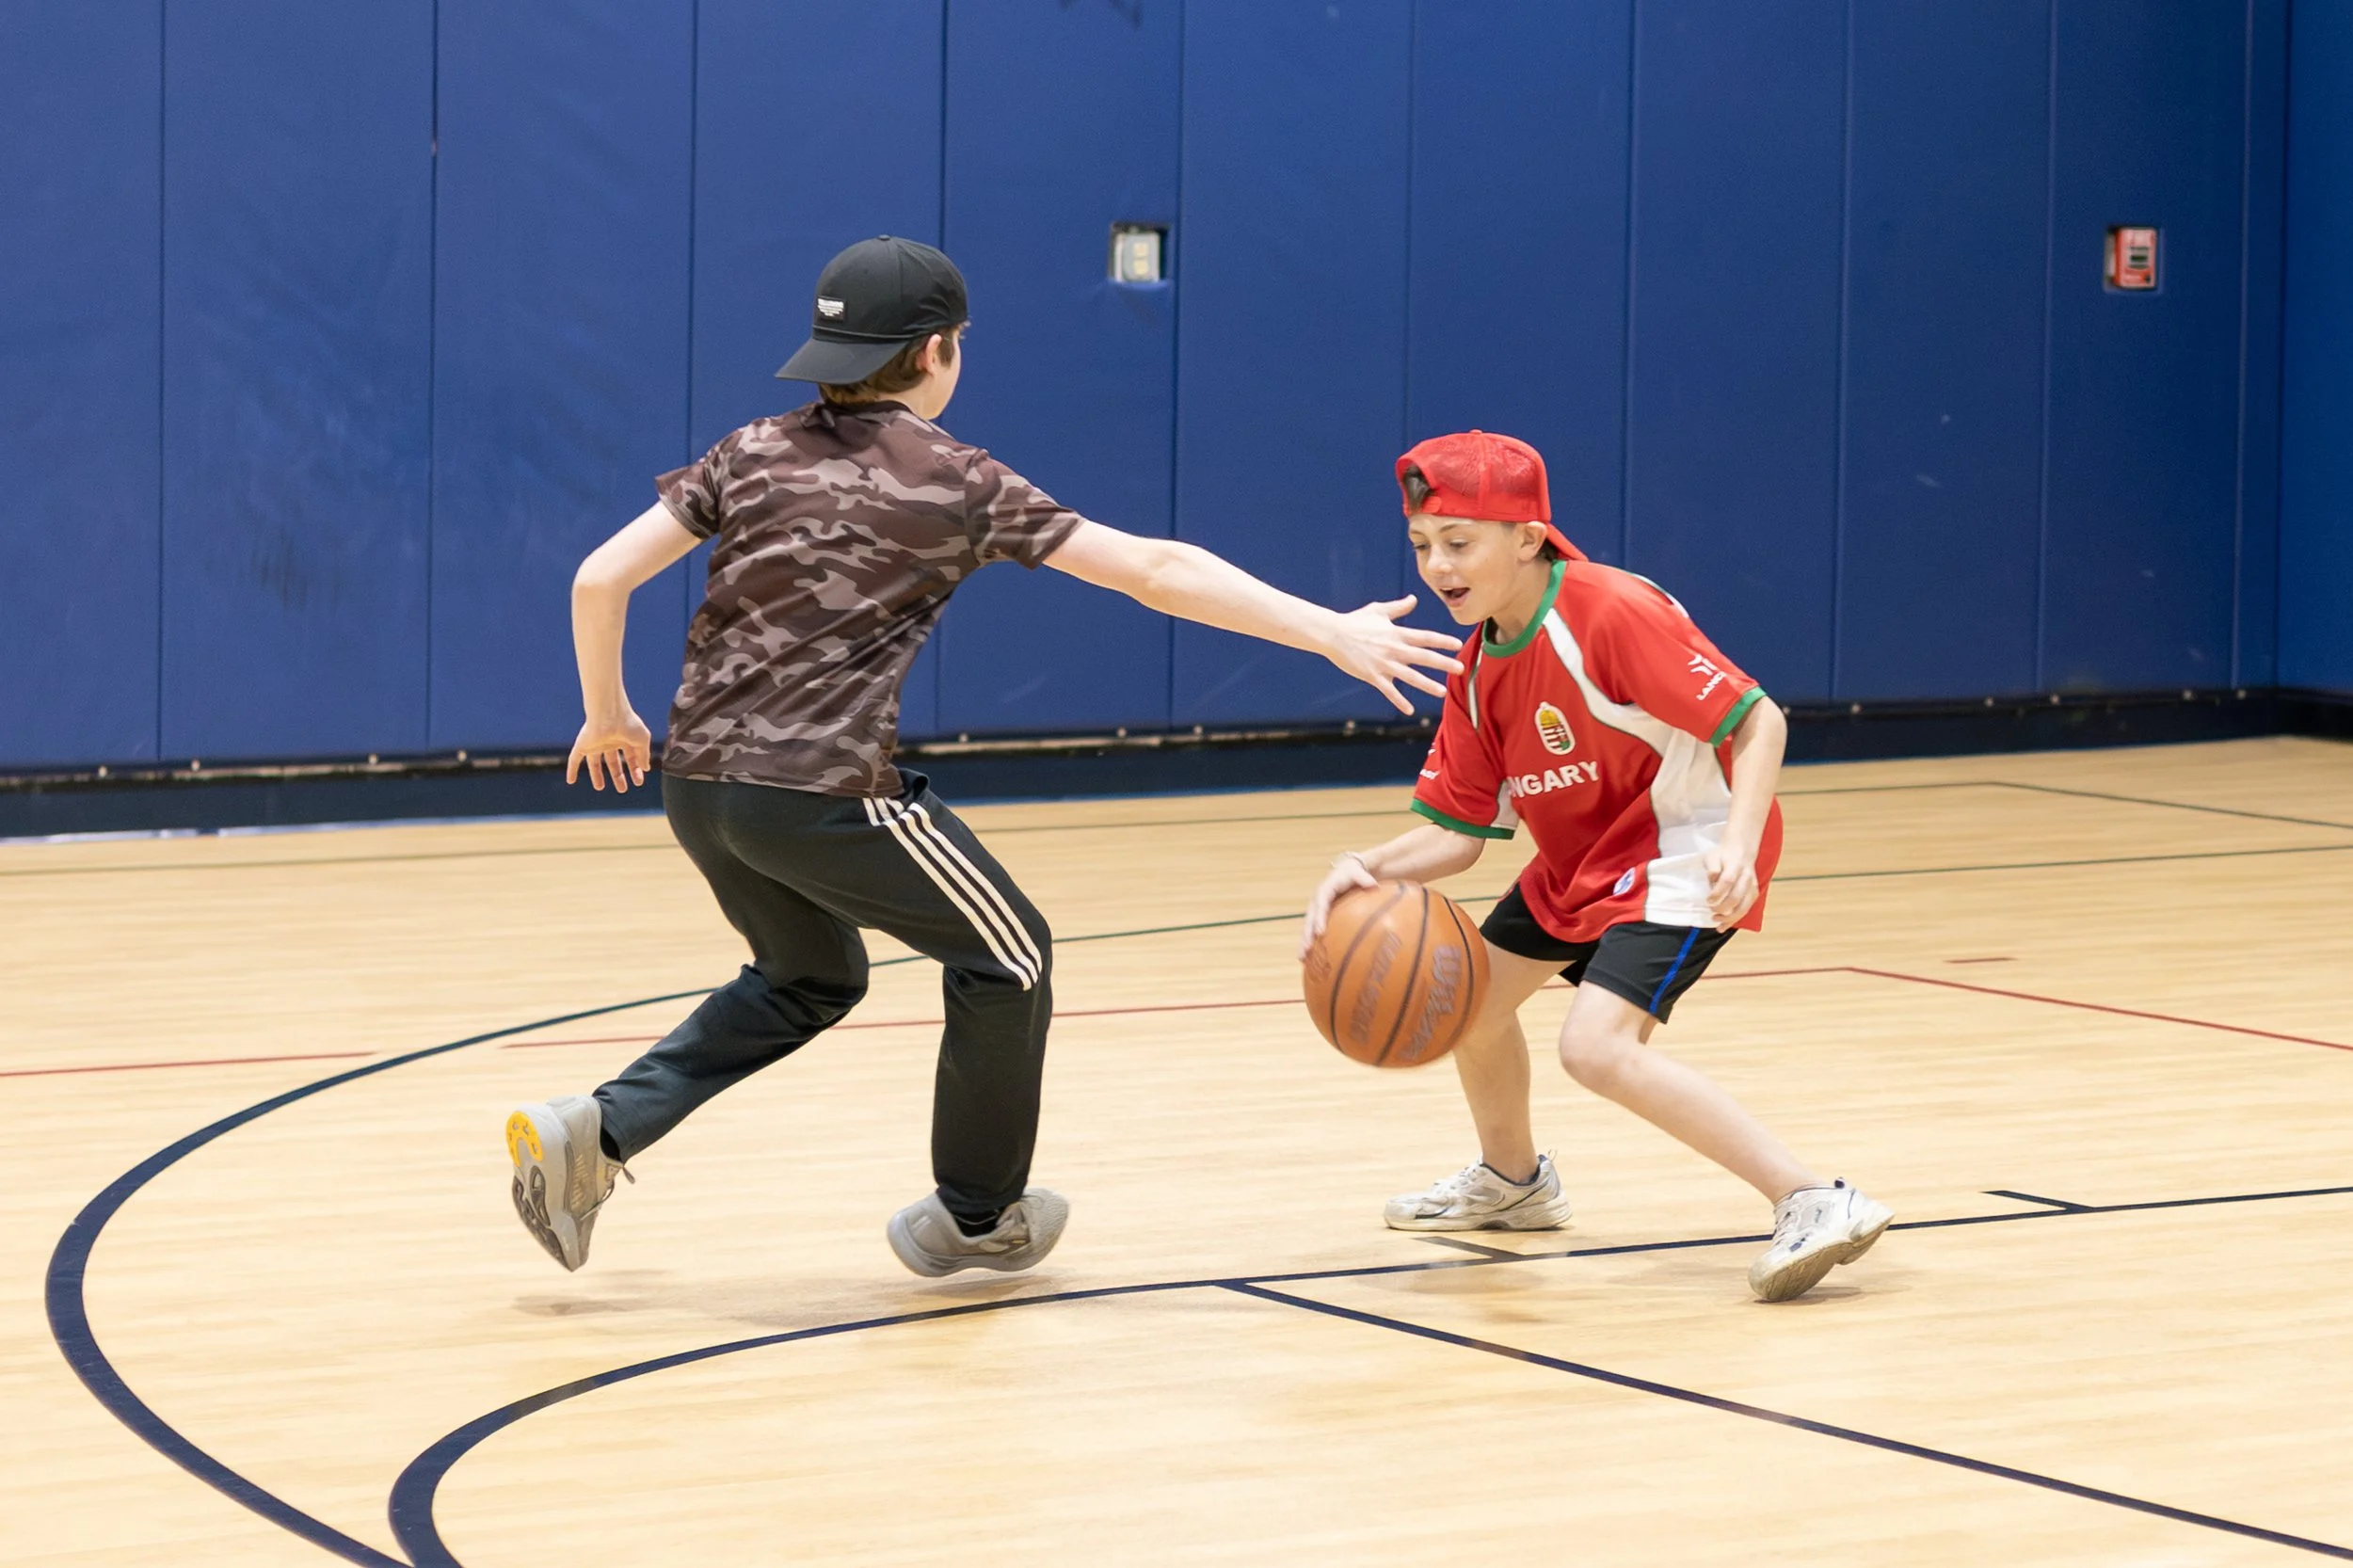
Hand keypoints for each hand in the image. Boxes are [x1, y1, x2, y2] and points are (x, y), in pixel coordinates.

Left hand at [567, 707, 651, 792]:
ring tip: (600, 788)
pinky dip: (572, 769)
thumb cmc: (628, 723)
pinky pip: (575, 758)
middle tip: (622, 789)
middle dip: (617, 776)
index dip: (635, 770)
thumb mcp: (642, 741)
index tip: (638, 781)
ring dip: (597, 775)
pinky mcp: (583, 744)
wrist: (609, 713)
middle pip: (613, 762)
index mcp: (624, 738)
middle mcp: (609, 741)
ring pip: (595, 762)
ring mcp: (595, 743)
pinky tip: (570, 781)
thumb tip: (645, 768)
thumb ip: (643, 755)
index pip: (630, 758)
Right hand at [1300, 852, 1379, 958]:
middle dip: (1306, 934)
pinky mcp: (1318, 916)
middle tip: (1307, 949)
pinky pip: (1311, 930)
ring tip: (1301, 958)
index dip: (1319, 918)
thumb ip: (1364, 879)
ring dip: (1304, 942)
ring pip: (1307, 927)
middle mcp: (1316, 900)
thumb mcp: (1358, 873)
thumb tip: (1374, 885)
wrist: (1343, 870)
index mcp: (1324, 890)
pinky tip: (1309, 959)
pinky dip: (1309, 942)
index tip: (1319, 932)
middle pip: (1309, 918)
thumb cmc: (1352, 873)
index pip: (1320, 904)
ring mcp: (1315, 909)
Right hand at [1324, 597, 1462, 714]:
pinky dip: (1399, 700)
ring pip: (1410, 677)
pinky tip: (1410, 710)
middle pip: (1423, 657)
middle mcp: (1394, 649)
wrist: (1333, 634)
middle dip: (1444, 663)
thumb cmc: (1355, 621)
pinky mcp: (1372, 676)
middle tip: (1461, 669)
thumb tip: (1414, 599)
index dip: (1443, 641)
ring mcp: (1383, 664)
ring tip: (1442, 692)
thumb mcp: (1379, 610)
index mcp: (1397, 634)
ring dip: (1427, 684)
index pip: (1425, 638)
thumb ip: (1399, 607)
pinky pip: (1388, 691)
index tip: (1458, 645)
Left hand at [1701, 839, 1759, 930]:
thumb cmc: (1723, 855)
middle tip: (1711, 910)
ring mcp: (1752, 885)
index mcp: (1735, 865)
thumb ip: (1711, 868)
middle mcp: (1746, 876)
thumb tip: (1712, 879)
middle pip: (1737, 896)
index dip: (1718, 892)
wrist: (1741, 851)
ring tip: (1716, 922)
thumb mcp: (1712, 856)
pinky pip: (1747, 909)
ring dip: (1730, 917)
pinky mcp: (1754, 893)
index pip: (1728, 880)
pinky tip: (1725, 924)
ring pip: (1745, 906)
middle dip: (1723, 907)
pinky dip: (1736, 919)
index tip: (1708, 900)